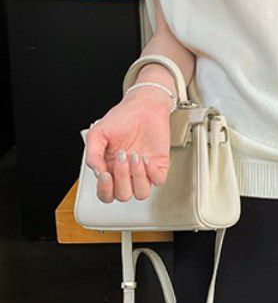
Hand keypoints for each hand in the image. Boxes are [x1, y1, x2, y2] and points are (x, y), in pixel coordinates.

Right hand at [84, 87, 171, 202]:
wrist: (144, 106)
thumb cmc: (122, 118)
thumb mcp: (98, 133)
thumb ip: (92, 154)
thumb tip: (97, 172)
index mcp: (110, 169)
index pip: (106, 194)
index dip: (104, 190)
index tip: (105, 174)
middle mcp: (127, 173)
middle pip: (123, 196)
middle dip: (121, 178)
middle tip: (122, 156)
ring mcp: (143, 171)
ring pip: (141, 193)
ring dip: (137, 177)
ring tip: (135, 157)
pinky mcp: (159, 166)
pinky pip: (158, 181)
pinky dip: (152, 172)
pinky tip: (146, 158)